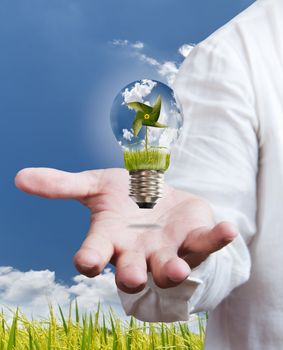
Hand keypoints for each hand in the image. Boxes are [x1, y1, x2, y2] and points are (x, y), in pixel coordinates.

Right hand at [15, 167, 237, 293]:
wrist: (157, 197)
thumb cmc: (122, 197)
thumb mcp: (93, 186)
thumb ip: (61, 185)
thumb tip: (19, 177)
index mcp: (109, 240)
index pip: (94, 256)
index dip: (90, 260)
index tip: (87, 261)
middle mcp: (136, 252)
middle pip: (132, 271)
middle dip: (133, 275)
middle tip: (134, 277)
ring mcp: (166, 249)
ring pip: (168, 266)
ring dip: (173, 268)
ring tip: (177, 268)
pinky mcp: (192, 239)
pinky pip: (205, 243)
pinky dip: (216, 237)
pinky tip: (227, 228)